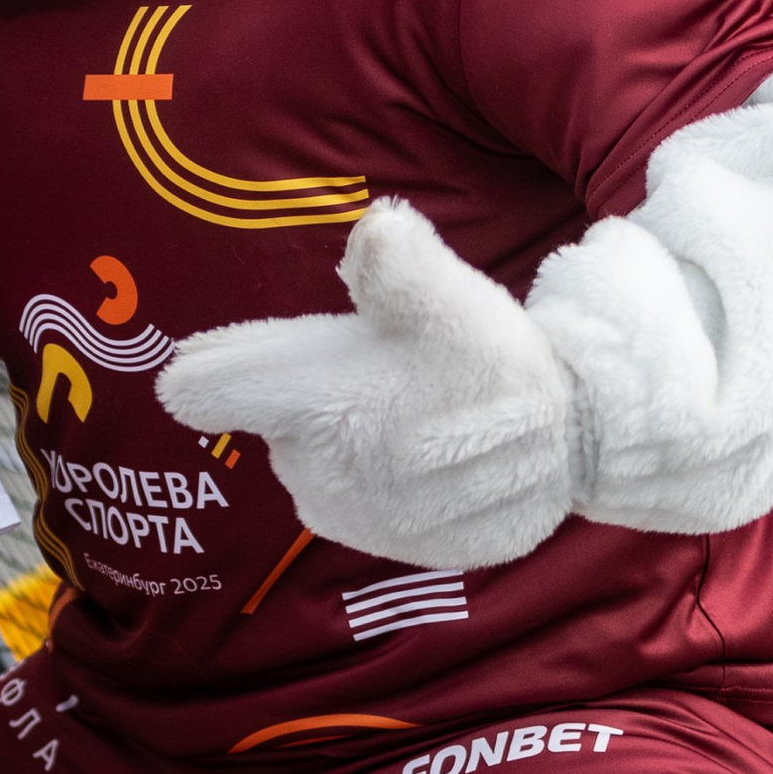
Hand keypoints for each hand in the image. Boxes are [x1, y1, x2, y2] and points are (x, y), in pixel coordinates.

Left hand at [158, 199, 575, 572]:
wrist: (574, 444)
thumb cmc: (497, 361)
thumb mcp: (454, 301)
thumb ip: (400, 269)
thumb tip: (379, 225)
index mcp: (310, 408)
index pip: (198, 392)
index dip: (212, 366)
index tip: (235, 352)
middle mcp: (313, 476)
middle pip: (270, 419)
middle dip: (308, 395)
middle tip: (381, 372)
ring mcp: (348, 520)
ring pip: (310, 459)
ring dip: (343, 437)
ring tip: (413, 412)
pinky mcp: (384, 548)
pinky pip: (354, 502)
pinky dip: (378, 479)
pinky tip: (428, 457)